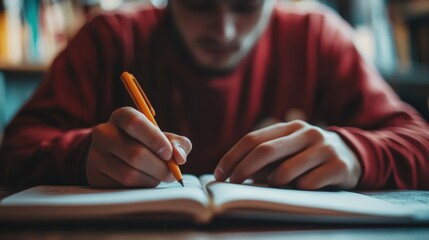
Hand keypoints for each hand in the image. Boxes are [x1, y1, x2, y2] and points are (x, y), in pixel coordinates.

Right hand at [86, 107, 191, 187]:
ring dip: (151, 179)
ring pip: (129, 174)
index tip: (169, 153)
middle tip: (172, 173)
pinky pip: (122, 187)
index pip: (134, 123)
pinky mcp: (94, 175)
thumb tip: (179, 157)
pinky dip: (140, 187)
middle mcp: (104, 132)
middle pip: (135, 154)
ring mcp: (95, 154)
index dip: (155, 139)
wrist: (118, 157)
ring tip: (158, 176)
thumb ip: (178, 143)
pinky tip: (144, 181)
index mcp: (122, 116)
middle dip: (160, 167)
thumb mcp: (164, 138)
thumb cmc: (147, 144)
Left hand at [214, 120, 360, 189]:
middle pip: (265, 151)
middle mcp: (306, 133)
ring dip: (273, 183)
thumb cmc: (310, 155)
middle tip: (232, 184)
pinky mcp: (338, 166)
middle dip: (243, 169)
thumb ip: (267, 156)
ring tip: (276, 186)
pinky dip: (297, 191)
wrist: (353, 155)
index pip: (253, 139)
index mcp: (290, 127)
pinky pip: (308, 184)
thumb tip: (236, 172)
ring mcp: (323, 148)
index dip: (232, 157)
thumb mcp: (290, 149)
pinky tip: (302, 189)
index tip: (219, 174)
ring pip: (286, 171)